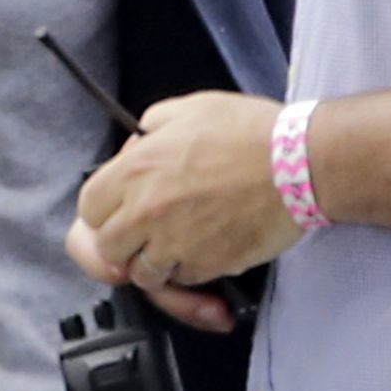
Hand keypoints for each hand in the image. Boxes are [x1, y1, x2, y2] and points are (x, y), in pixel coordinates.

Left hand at [66, 92, 300, 325]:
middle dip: (124, 241)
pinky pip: (183, 280)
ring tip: (177, 241)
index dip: (103, 209)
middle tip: (146, 229)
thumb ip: (150, 129)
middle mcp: (147, 211)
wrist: (300, 163)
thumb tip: (138, 144)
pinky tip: (206, 247)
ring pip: (143, 274)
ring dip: (156, 262)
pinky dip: (190, 271)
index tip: (118, 208)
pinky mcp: (208, 265)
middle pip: (108, 248)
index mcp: (135, 171)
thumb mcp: (187, 110)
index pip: (89, 208)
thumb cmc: (250, 133)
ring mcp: (176, 243)